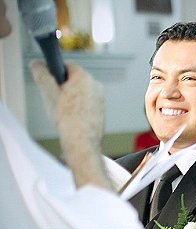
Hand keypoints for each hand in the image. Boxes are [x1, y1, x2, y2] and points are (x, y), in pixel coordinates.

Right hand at [30, 59, 110, 188]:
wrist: (82, 140)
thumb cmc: (68, 119)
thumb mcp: (49, 94)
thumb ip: (42, 75)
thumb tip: (36, 64)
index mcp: (84, 78)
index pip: (67, 65)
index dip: (56, 72)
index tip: (50, 81)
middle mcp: (95, 85)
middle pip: (74, 79)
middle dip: (63, 86)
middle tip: (55, 99)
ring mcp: (100, 98)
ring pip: (81, 91)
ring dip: (71, 97)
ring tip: (64, 110)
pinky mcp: (101, 109)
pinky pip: (87, 102)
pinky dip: (79, 106)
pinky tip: (72, 117)